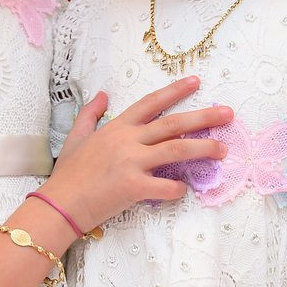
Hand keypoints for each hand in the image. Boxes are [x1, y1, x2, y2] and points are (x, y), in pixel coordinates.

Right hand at [42, 78, 230, 230]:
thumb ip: (90, 114)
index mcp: (117, 127)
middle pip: (173, 124)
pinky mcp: (134, 187)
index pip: (151, 103)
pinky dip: (179, 188)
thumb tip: (102, 94)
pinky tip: (185, 189)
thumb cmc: (68, 173)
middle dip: (204, 117)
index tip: (196, 82)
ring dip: (204, 148)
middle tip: (228, 113)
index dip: (175, 91)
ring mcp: (132, 162)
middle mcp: (128, 140)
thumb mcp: (76, 137)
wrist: (58, 204)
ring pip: (177, 150)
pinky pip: (167, 186)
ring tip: (223, 149)